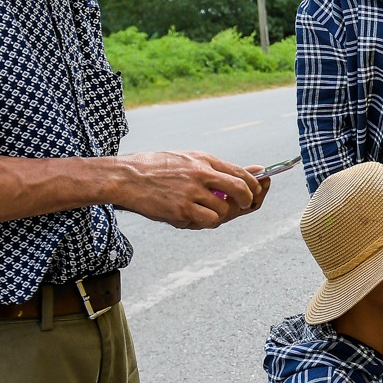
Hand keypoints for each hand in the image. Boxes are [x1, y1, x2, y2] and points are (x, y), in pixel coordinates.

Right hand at [110, 151, 266, 228]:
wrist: (125, 177)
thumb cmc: (155, 168)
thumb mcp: (186, 159)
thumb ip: (215, 168)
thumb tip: (253, 171)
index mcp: (203, 160)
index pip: (240, 172)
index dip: (254, 184)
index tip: (257, 191)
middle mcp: (201, 174)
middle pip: (240, 190)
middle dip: (248, 201)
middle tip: (244, 205)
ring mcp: (192, 192)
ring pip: (223, 211)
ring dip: (219, 215)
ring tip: (204, 212)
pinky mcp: (181, 210)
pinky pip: (206, 221)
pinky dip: (203, 222)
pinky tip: (191, 217)